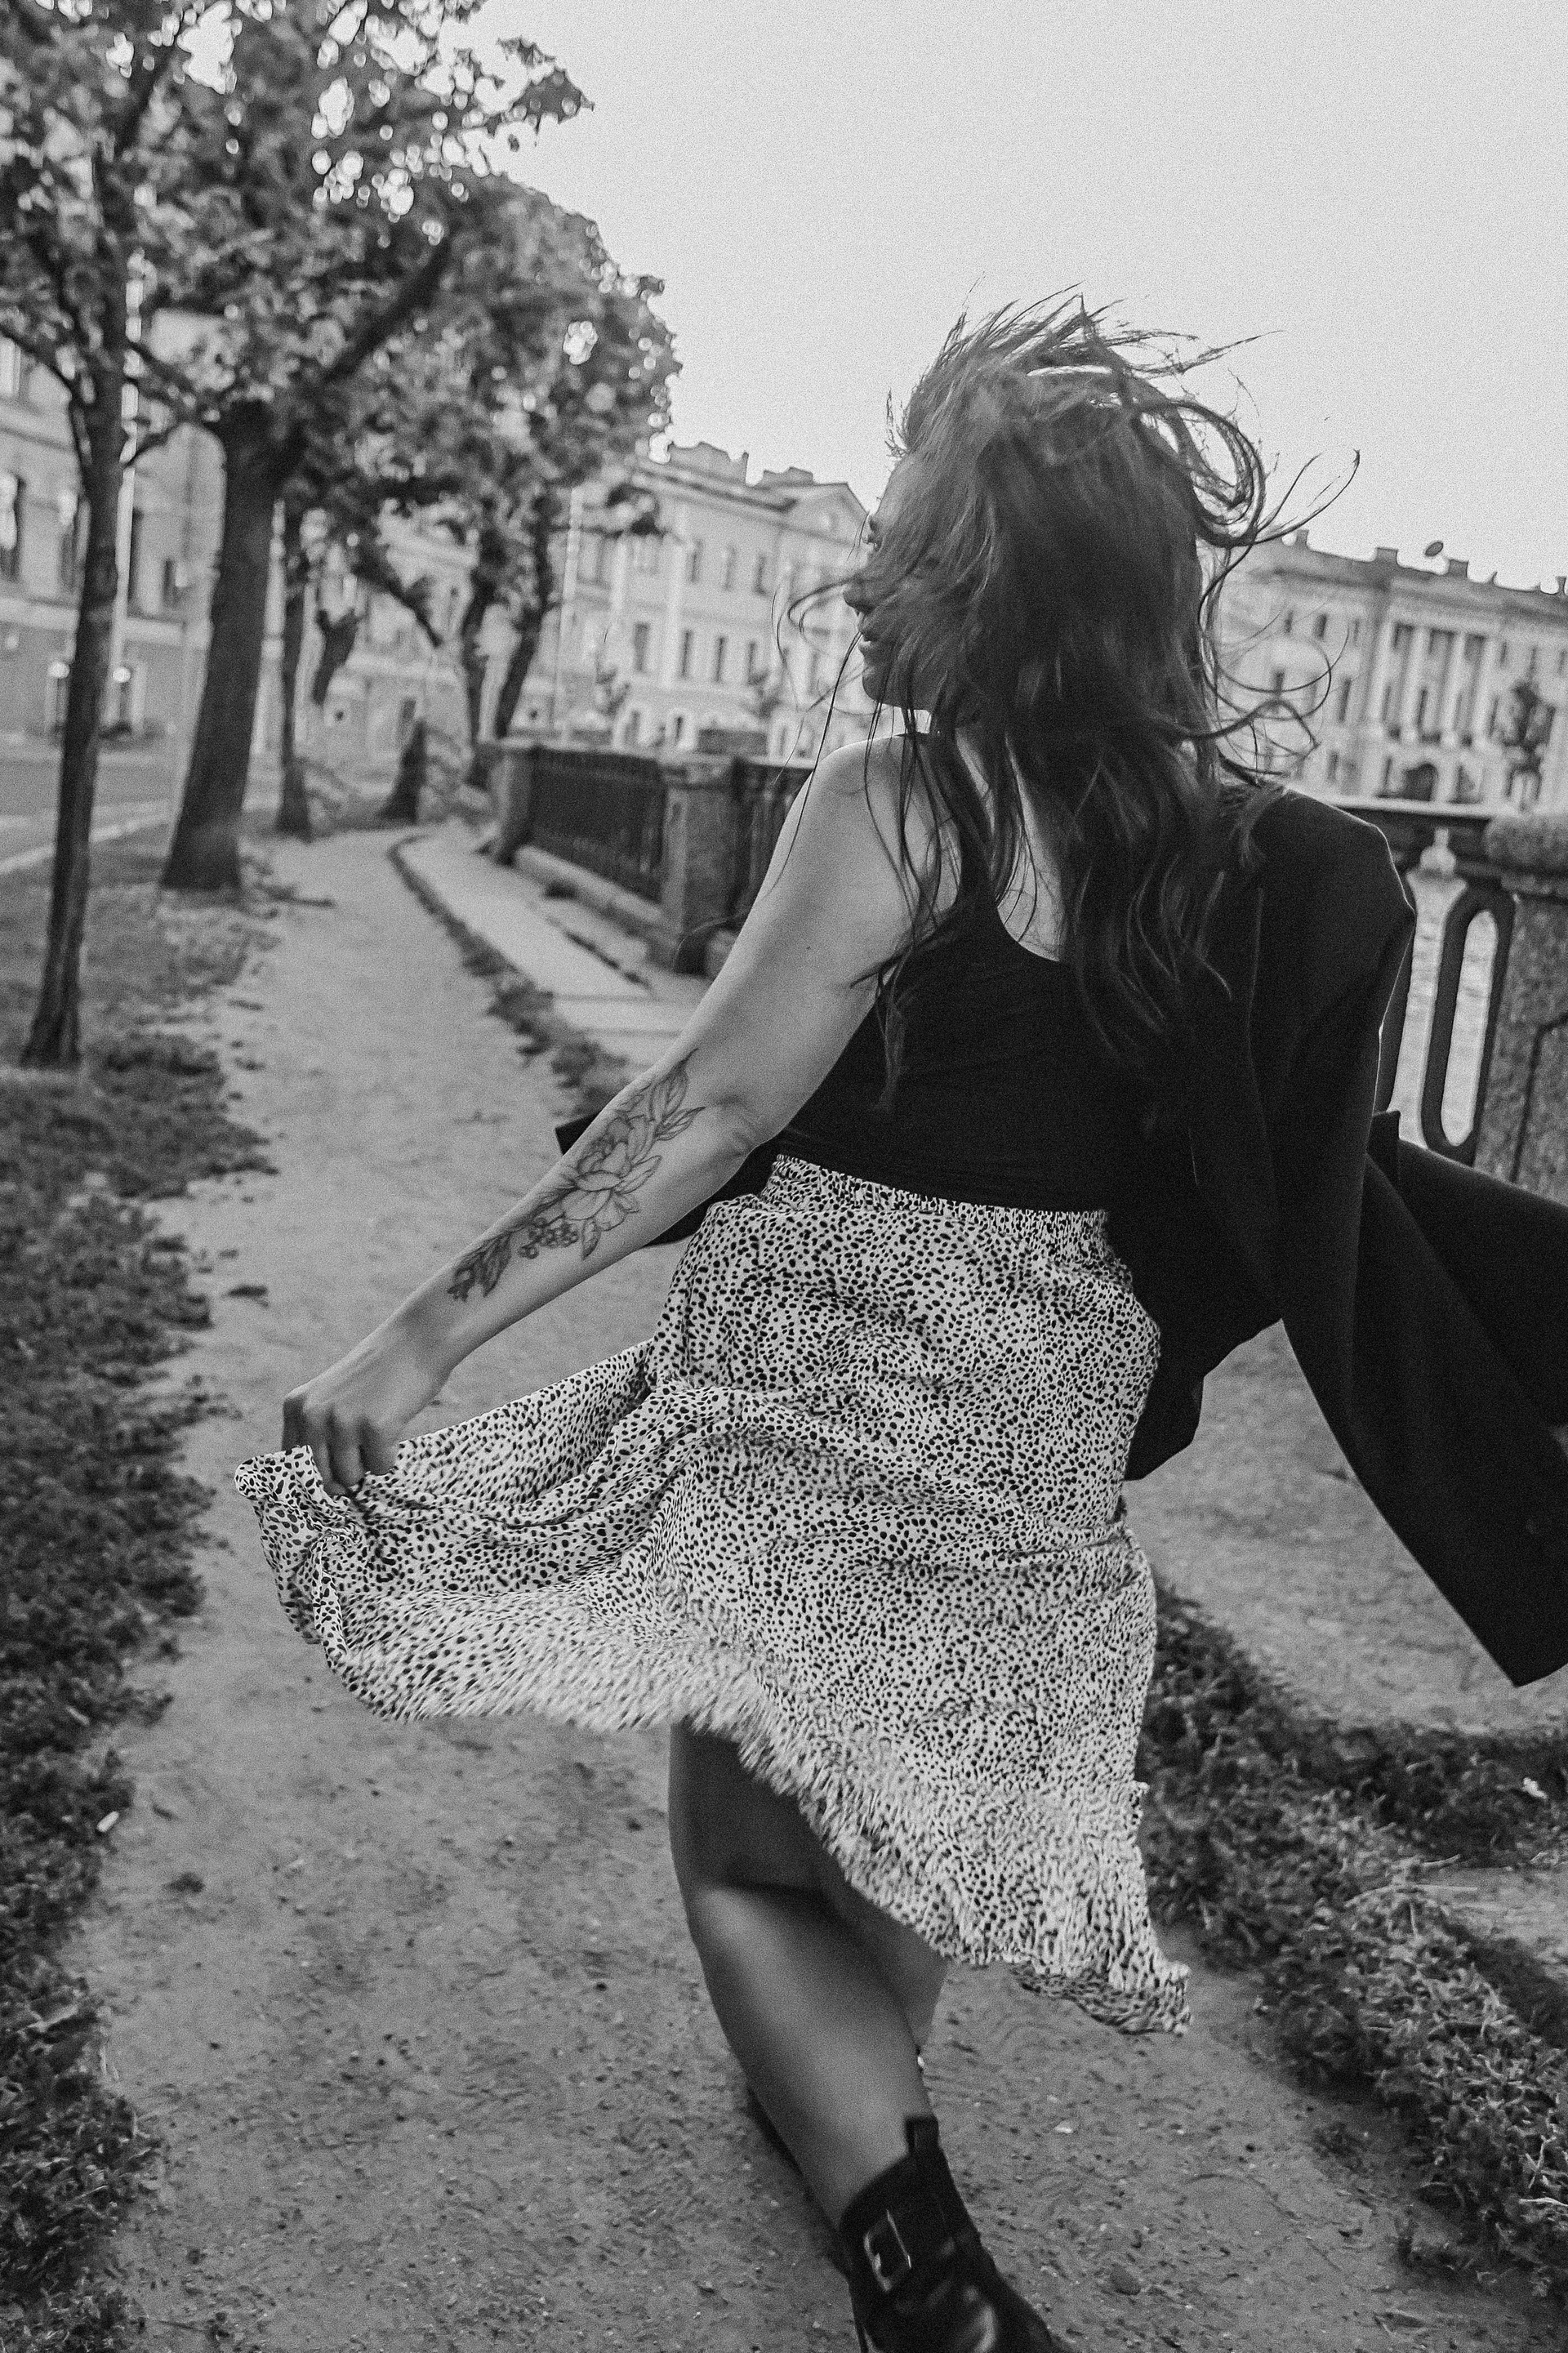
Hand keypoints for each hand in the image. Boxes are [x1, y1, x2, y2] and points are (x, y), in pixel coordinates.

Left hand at [282, 1318, 448, 1496]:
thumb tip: (329, 1490)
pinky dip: (390, 1456)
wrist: (415, 1341)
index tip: (336, 1474)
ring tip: (379, 1432)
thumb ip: (319, 1433)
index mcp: (296, 1407)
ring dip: (368, 1464)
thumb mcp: (332, 1396)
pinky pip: (379, 1467)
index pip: (293, 1466)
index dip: (317, 1477)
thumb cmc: (378, 1374)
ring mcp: (342, 1421)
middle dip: (346, 1474)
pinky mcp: (373, 1428)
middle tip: (364, 1448)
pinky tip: (394, 1426)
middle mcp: (312, 1415)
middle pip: (322, 1477)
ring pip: (350, 1477)